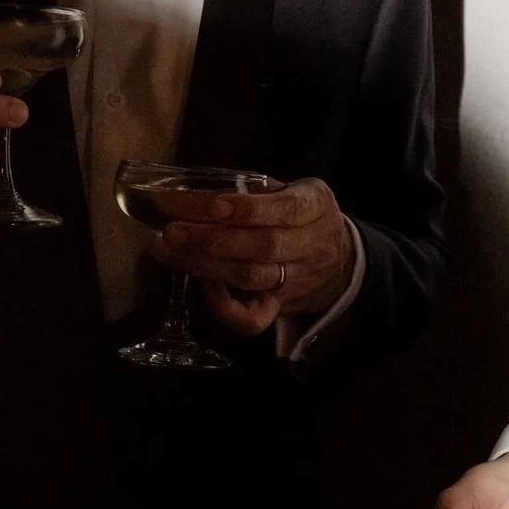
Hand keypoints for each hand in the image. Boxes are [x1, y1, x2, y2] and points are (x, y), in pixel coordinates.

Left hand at [150, 176, 353, 336]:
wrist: (339, 261)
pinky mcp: (279, 307)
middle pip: (263, 247)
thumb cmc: (302, 216)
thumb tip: (189, 192)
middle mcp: (310, 245)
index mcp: (315, 207)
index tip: (210, 205)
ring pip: (250, 278)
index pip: (284, 209)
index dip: (246, 209)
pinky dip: (225, 308)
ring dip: (205, 265)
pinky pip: (254, 319)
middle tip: (173, 231)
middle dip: (213, 238)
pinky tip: (203, 288)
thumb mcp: (291, 190)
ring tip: (169, 250)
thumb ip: (254, 190)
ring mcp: (295, 280)